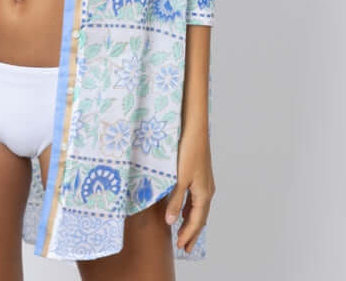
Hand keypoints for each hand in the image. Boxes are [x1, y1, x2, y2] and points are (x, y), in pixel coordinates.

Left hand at [164, 126, 214, 253]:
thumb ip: (175, 201)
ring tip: (184, 232)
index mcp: (203, 194)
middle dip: (192, 233)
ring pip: (199, 209)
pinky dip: (191, 209)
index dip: (188, 235)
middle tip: (186, 248)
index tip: (181, 247)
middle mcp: (207, 191)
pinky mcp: (201, 175)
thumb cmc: (188, 152)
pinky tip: (184, 209)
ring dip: (191, 221)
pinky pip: (197, 199)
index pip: (196, 222)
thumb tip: (170, 222)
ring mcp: (205, 183)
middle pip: (200, 218)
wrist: (195, 130)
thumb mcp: (179, 178)